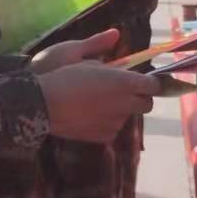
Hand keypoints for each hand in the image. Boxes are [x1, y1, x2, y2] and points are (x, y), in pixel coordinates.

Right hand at [31, 31, 157, 141]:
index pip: (153, 85)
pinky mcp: (105, 136)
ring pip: (127, 116)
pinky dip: (106, 123)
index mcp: (125, 82)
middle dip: (140, 98)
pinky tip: (89, 116)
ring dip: (120, 110)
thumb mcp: (88, 61)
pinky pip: (112, 128)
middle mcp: (126, 103)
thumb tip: (121, 69)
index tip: (144, 81)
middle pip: (147, 104)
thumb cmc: (66, 76)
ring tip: (97, 103)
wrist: (44, 105)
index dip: (150, 83)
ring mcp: (116, 122)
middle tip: (124, 93)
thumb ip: (112, 67)